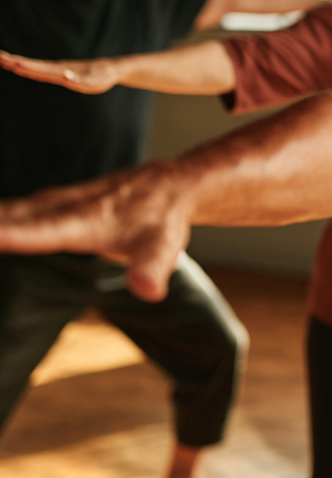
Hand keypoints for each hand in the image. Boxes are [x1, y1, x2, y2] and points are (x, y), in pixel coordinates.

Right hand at [0, 51, 119, 93]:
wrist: (110, 71)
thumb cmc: (98, 76)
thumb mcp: (90, 80)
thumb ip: (76, 79)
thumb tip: (65, 75)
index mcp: (59, 71)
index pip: (36, 68)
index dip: (21, 66)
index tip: (4, 60)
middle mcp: (59, 71)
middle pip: (34, 67)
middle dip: (15, 63)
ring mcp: (63, 71)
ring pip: (40, 68)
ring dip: (23, 65)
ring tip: (7, 61)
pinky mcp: (70, 73)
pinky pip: (55, 72)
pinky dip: (47, 72)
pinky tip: (36, 69)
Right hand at [0, 162, 191, 300]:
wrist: (171, 186)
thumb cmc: (163, 220)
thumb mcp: (163, 248)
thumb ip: (152, 269)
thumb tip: (150, 291)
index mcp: (85, 221)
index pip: (43, 229)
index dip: (13, 232)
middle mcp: (65, 207)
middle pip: (14, 216)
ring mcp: (58, 201)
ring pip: (12, 209)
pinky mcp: (55, 201)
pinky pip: (17, 208)